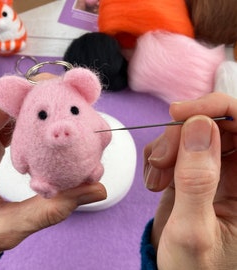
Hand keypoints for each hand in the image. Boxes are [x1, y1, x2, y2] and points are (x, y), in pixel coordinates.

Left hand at [0, 90, 105, 268]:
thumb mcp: (4, 231)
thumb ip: (50, 210)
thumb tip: (96, 189)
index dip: (31, 91)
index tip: (66, 92)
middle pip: (2, 102)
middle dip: (39, 101)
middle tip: (75, 109)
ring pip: (4, 110)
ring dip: (35, 112)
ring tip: (64, 121)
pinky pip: (3, 123)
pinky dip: (26, 125)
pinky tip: (45, 137)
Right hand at [144, 92, 236, 268]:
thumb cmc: (193, 269)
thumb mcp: (192, 230)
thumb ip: (197, 180)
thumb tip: (200, 126)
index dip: (219, 110)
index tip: (180, 114)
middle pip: (216, 125)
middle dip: (182, 135)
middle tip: (160, 161)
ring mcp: (215, 171)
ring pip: (192, 133)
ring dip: (166, 149)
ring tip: (155, 181)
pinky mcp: (194, 172)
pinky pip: (176, 146)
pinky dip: (158, 157)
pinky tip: (155, 181)